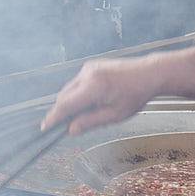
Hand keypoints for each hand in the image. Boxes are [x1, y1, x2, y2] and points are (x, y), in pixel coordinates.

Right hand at [43, 56, 162, 135]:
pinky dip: (77, 94)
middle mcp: (87, 74)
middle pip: (63, 97)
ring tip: (88, 112)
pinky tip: (92, 101)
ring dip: (71, 103)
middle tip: (69, 126)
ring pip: (69, 89)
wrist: (149, 73)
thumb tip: (71, 130)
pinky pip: (76, 83)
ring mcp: (88, 68)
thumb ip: (90, 122)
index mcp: (94, 87)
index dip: (53, 118)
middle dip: (63, 112)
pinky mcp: (90, 66)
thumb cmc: (135, 95)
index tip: (45, 128)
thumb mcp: (114, 115)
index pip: (65, 105)